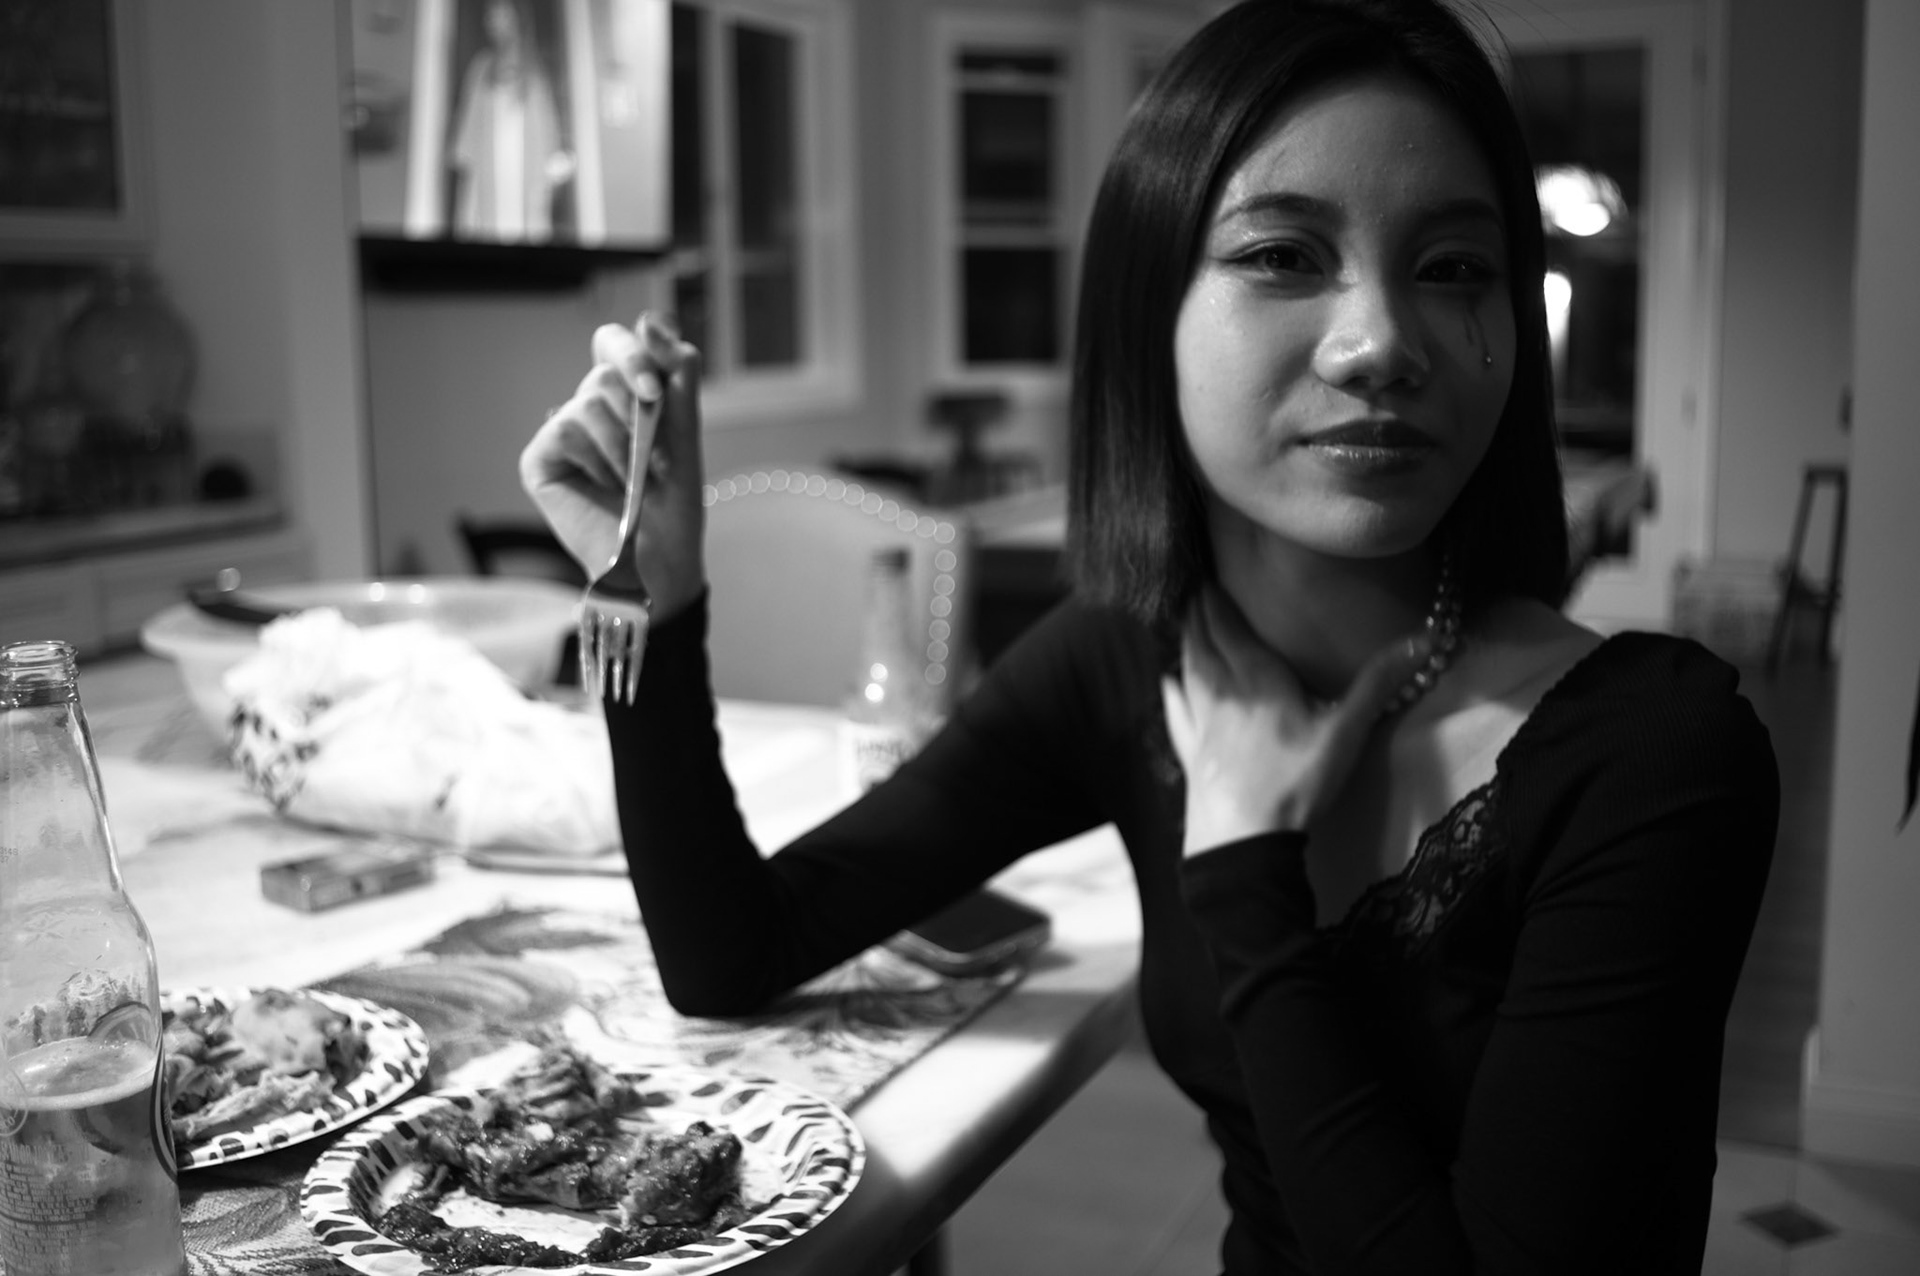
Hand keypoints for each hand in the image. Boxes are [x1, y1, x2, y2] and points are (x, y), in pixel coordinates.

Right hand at [518, 312, 706, 618]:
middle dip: (640, 413)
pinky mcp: (540, 459)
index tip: (655, 389)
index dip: (634, 353)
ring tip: (632, 483)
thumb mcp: (685, 436)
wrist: (659, 563)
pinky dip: (598, 460)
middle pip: (606, 369)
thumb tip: (651, 320)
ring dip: (625, 447)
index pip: (615, 343)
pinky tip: (605, 489)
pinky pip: (566, 429)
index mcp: (625, 398)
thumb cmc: (675, 508)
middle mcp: (589, 408)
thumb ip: (676, 378)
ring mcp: (563, 432)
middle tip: (653, 458)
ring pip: (590, 400)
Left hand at [1160, 585, 1433, 855]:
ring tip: (1184, 626)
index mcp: (1256, 677)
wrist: (1242, 839)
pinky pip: (1176, 711)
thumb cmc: (1294, 780)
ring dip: (1185, 644)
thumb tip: (1426, 639)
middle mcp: (1221, 691)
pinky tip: (1167, 683)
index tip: (1208, 580)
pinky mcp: (1189, 755)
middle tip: (1195, 593)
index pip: (1228, 628)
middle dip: (1199, 616)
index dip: (1216, 603)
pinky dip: (1172, 691)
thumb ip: (1379, 683)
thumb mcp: (1346, 731)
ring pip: (1187, 671)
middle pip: (1204, 643)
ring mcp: (1200, 724)